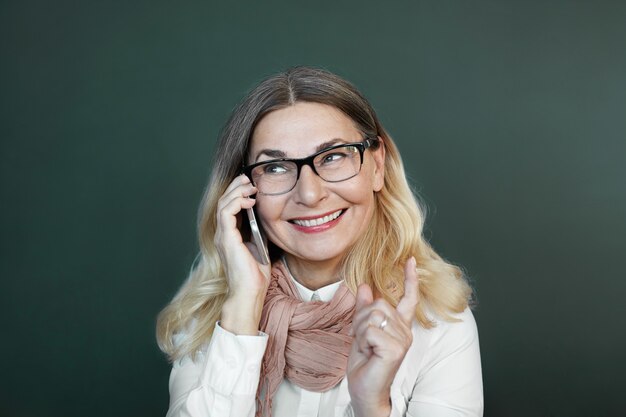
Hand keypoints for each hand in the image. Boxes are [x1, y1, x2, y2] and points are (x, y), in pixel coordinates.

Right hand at [214, 174, 271, 333]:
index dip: (238, 192)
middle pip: (223, 201)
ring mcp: (223, 236)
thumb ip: (258, 232)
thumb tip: (266, 217)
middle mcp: (223, 234)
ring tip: (250, 185)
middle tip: (248, 177)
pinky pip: (226, 212)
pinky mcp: (227, 239)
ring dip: (236, 191)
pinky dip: (236, 202)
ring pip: (223, 203)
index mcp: (230, 235)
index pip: (229, 207)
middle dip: (235, 186)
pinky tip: (250, 200)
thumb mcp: (260, 247)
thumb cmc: (256, 275)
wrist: (250, 293)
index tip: (251, 184)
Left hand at [347, 257, 419, 416]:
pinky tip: (369, 353)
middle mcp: (405, 331)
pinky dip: (362, 340)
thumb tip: (365, 286)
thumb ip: (364, 309)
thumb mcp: (361, 331)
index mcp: (400, 325)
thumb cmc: (365, 363)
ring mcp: (403, 340)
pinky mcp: (396, 348)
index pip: (409, 298)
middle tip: (360, 337)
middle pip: (378, 304)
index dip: (410, 278)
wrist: (364, 390)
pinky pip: (370, 329)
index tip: (411, 260)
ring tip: (364, 346)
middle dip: (360, 318)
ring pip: (373, 315)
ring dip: (360, 329)